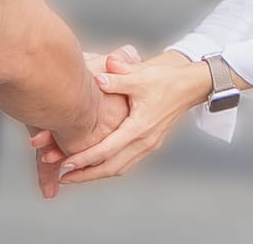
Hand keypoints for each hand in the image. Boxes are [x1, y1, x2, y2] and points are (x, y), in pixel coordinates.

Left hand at [57, 52, 211, 184]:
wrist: (190, 83)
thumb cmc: (166, 78)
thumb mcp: (140, 75)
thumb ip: (117, 77)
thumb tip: (97, 78)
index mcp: (140, 127)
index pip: (108, 150)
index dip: (85, 158)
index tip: (65, 164)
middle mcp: (145, 141)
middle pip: (111, 167)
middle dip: (85, 174)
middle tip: (62, 176)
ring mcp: (149, 144)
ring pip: (119, 168)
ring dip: (96, 173)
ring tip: (75, 175)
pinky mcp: (150, 142)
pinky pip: (126, 162)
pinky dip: (109, 166)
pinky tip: (96, 164)